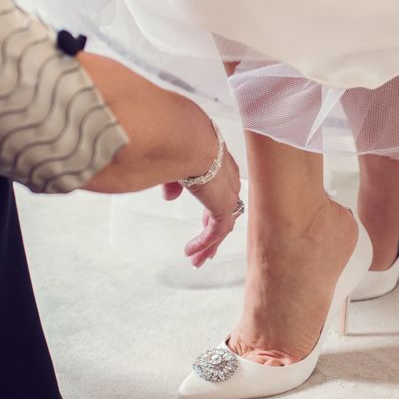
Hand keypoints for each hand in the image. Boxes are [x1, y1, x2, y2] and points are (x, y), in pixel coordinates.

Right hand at [162, 147, 242, 267]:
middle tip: (207, 250)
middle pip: (225, 211)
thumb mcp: (173, 161)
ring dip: (209, 244)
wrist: (187, 138)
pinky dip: (203, 243)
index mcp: (219, 162)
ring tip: (197, 260)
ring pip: (223, 226)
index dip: (211, 207)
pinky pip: (216, 232)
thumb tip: (170, 196)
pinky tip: (190, 253)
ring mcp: (228, 193)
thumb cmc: (178, 139)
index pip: (219, 189)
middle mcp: (228, 178)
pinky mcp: (224, 206)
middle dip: (214, 232)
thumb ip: (173, 180)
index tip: (205, 221)